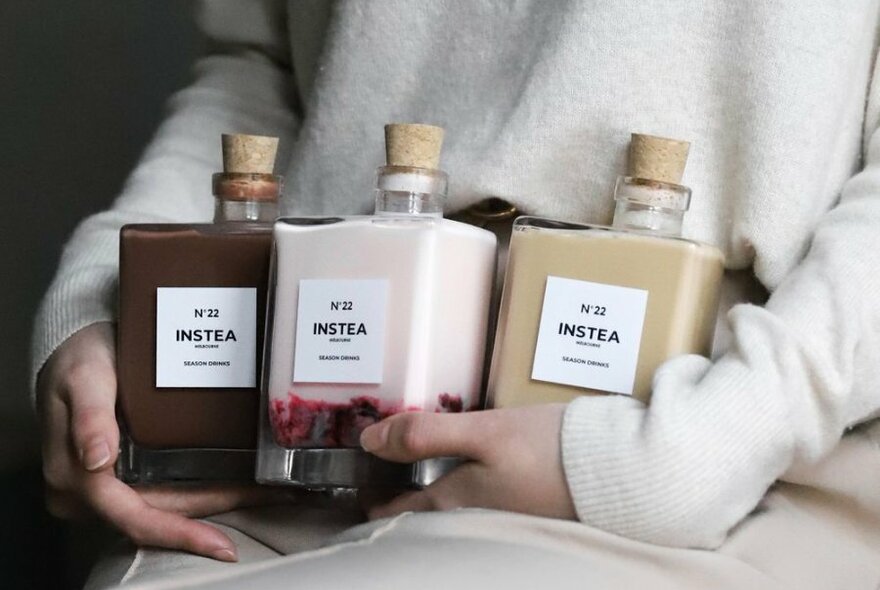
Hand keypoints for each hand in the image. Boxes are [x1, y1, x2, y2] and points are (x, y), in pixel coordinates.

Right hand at [37, 322, 277, 560]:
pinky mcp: (123, 474)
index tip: (222, 545)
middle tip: (272, 501)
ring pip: (169, 506)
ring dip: (216, 503)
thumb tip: (97, 459)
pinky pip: (166, 490)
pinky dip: (202, 489)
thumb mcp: (83, 378)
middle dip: (215, 516)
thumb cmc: (77, 357)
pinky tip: (237, 481)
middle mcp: (90, 493)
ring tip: (267, 494)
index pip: (134, 519)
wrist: (72, 343)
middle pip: (162, 515)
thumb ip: (90, 417)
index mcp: (75, 479)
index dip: (180, 534)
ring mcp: (107, 486)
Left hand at [361, 404, 575, 519]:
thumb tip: (369, 439)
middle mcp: (483, 515)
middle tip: (395, 499)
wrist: (621, 470)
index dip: (386, 507)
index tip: (368, 506)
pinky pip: (490, 505)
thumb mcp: (485, 432)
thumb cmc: (549, 451)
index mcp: (464, 500)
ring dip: (441, 502)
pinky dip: (474, 495)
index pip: (412, 510)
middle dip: (413, 508)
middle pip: (437, 516)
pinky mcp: (536, 506)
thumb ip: (427, 434)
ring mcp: (511, 515)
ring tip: (431, 489)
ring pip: (463, 512)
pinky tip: (483, 482)